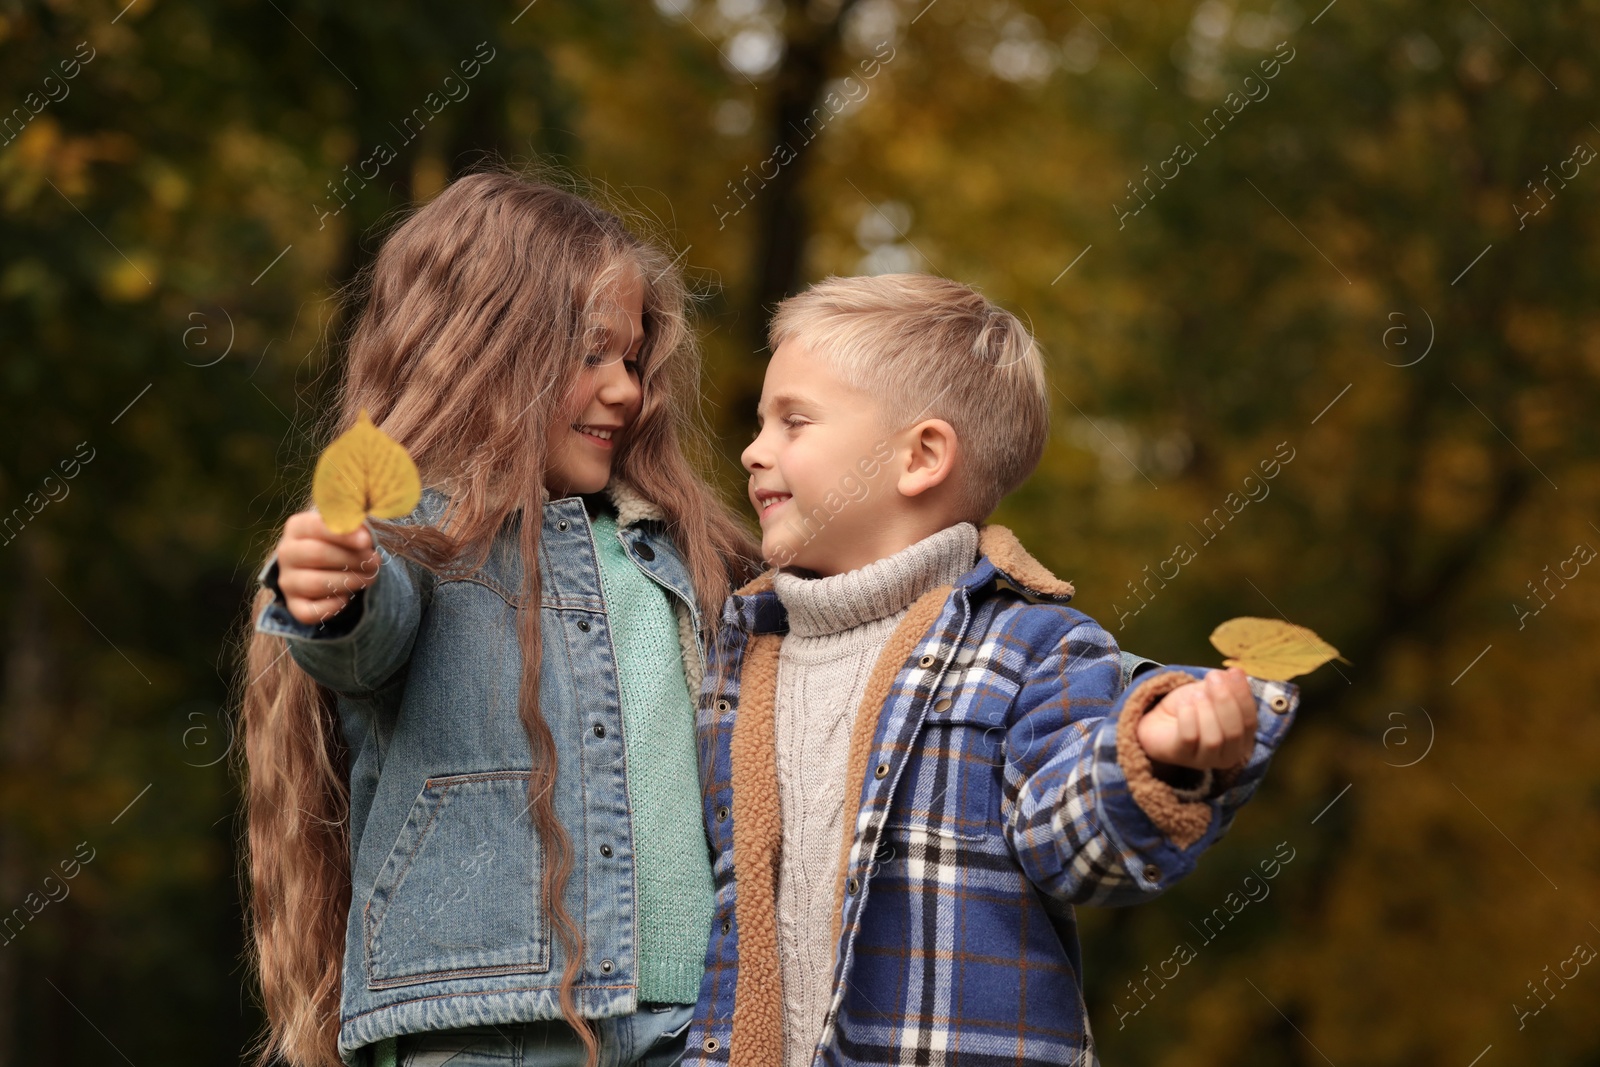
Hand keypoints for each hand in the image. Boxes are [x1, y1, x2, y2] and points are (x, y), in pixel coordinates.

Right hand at [273, 510, 379, 624]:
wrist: (324, 566)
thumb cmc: (340, 542)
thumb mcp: (347, 529)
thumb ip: (355, 528)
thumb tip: (364, 538)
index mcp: (297, 527)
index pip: (316, 527)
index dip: (344, 535)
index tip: (367, 542)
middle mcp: (287, 552)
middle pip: (317, 554)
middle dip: (352, 559)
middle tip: (375, 562)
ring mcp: (287, 580)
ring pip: (315, 584)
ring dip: (349, 582)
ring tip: (370, 578)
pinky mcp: (293, 604)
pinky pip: (309, 612)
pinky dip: (332, 607)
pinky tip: (347, 598)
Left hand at [1135, 667, 1257, 770]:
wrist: (1159, 720)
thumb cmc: (1191, 709)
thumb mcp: (1210, 692)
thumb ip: (1225, 685)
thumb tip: (1236, 673)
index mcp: (1242, 739)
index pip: (1250, 721)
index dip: (1243, 696)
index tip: (1235, 673)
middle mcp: (1228, 754)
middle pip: (1234, 732)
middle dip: (1225, 701)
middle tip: (1213, 678)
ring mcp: (1205, 759)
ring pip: (1213, 739)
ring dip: (1206, 710)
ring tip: (1197, 695)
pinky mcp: (1182, 756)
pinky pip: (1189, 737)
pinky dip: (1188, 716)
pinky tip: (1184, 704)